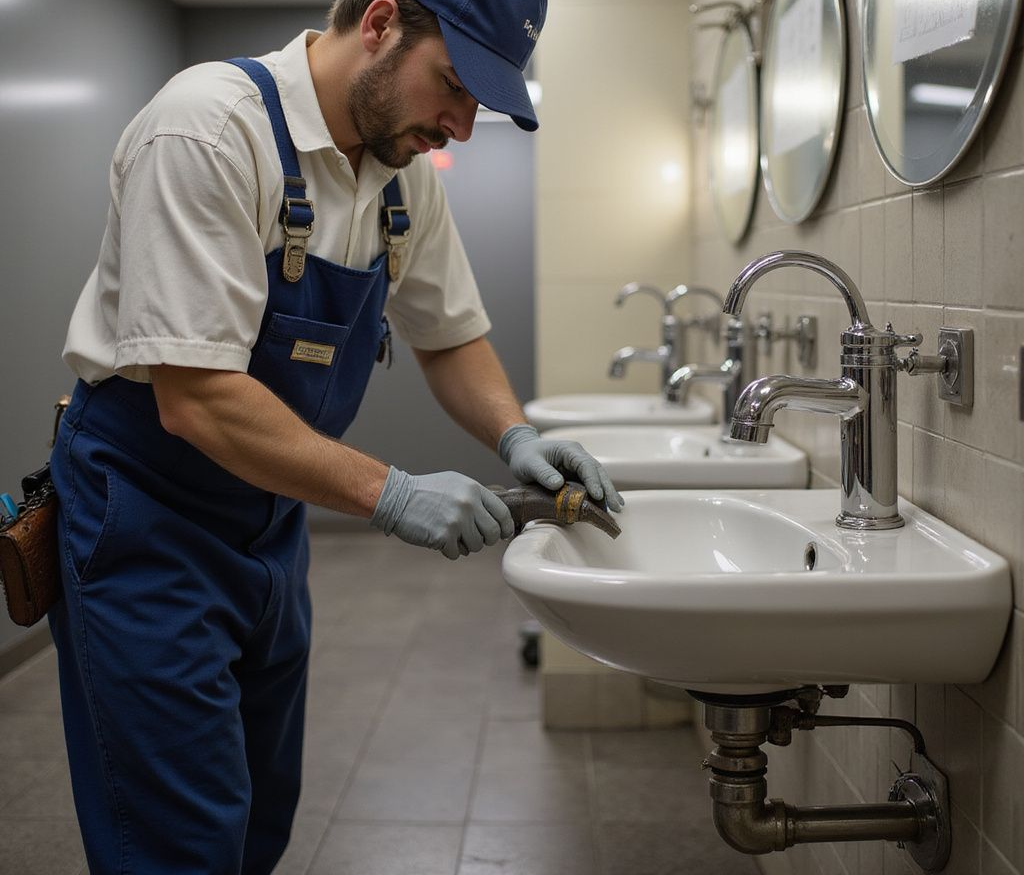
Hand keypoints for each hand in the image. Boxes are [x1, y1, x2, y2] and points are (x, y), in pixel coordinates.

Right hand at [371, 467, 514, 559]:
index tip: (503, 534)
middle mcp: (468, 504)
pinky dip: (449, 551)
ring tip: (451, 535)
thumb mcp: (455, 484)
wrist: (396, 497)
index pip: (502, 513)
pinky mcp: (444, 536)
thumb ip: (476, 498)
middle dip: (485, 540)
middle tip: (473, 537)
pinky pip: (457, 554)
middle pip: (493, 533)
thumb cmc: (426, 492)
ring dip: (466, 546)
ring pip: (476, 546)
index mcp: (473, 489)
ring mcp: (457, 521)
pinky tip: (438, 538)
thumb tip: (498, 519)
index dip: (505, 527)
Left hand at [498, 424, 623, 511]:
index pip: (586, 465)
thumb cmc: (525, 456)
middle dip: (607, 489)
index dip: (593, 481)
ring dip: (608, 494)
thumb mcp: (529, 464)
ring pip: (598, 479)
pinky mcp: (577, 476)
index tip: (598, 496)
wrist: (522, 451)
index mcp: (569, 450)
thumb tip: (558, 484)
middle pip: (598, 472)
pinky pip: (592, 485)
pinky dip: (600, 496)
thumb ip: (543, 473)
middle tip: (616, 507)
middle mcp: (578, 456)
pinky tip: (608, 507)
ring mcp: (579, 466)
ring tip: (617, 509)